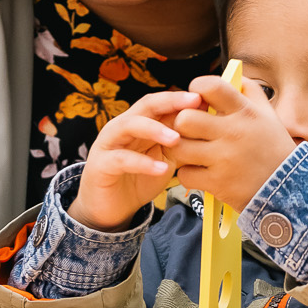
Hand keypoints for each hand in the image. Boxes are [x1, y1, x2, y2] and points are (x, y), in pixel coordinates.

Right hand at [67, 90, 196, 230]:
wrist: (110, 208)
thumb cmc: (139, 179)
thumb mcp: (165, 158)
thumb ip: (179, 142)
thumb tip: (206, 126)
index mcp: (139, 122)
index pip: (160, 102)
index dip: (182, 98)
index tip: (206, 99)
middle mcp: (122, 126)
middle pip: (145, 105)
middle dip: (170, 102)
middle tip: (194, 102)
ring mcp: (109, 143)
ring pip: (130, 126)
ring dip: (154, 129)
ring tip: (176, 139)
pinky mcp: (101, 165)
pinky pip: (122, 159)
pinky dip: (143, 164)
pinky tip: (161, 169)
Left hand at [169, 73, 293, 211]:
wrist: (289, 189)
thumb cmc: (274, 149)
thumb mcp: (269, 115)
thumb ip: (251, 92)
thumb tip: (233, 76)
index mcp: (245, 112)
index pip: (211, 87)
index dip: (197, 88)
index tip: (198, 98)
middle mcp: (233, 133)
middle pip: (185, 119)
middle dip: (183, 124)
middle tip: (191, 131)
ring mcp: (223, 159)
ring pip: (180, 147)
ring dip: (182, 150)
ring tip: (193, 152)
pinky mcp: (217, 183)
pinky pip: (185, 175)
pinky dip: (190, 175)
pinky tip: (201, 173)